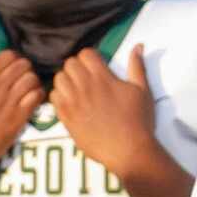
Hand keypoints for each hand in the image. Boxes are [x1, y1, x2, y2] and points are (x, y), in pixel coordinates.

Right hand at [0, 51, 44, 179]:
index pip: (8, 56)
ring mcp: (7, 103)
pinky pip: (36, 98)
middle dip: (25, 69)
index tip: (10, 68)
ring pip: (32, 79)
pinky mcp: (16, 119)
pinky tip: (31, 102)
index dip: (13, 59)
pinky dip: (38, 96)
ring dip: (32, 82)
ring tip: (27, 90)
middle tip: (21, 79)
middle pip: (23, 65)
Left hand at [53, 45, 171, 187]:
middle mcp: (85, 87)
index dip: (89, 57)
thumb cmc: (139, 120)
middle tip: (85, 77)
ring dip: (66, 80)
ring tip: (76, 88)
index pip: (85, 54)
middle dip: (76, 67)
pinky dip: (59, 95)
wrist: (127, 150)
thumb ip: (137, 66)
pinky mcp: (65, 117)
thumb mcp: (143, 90)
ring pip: (58, 79)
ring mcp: (73, 102)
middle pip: (69, 64)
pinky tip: (70, 101)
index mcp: (104, 78)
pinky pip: (53, 97)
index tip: (95, 65)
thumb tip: (138, 46)